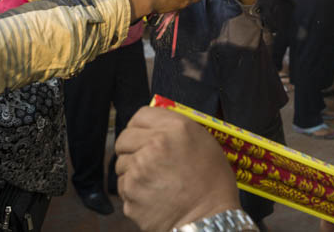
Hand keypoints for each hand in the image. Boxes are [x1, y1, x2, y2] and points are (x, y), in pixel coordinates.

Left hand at [115, 107, 239, 231]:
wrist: (210, 218)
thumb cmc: (212, 182)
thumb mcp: (204, 142)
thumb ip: (176, 129)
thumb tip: (155, 126)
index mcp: (175, 128)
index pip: (141, 115)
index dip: (141, 126)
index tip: (144, 134)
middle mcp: (154, 145)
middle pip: (124, 137)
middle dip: (131, 147)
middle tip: (145, 158)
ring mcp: (139, 169)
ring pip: (121, 163)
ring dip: (132, 170)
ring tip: (154, 180)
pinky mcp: (130, 193)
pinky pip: (123, 186)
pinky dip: (133, 191)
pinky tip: (152, 195)